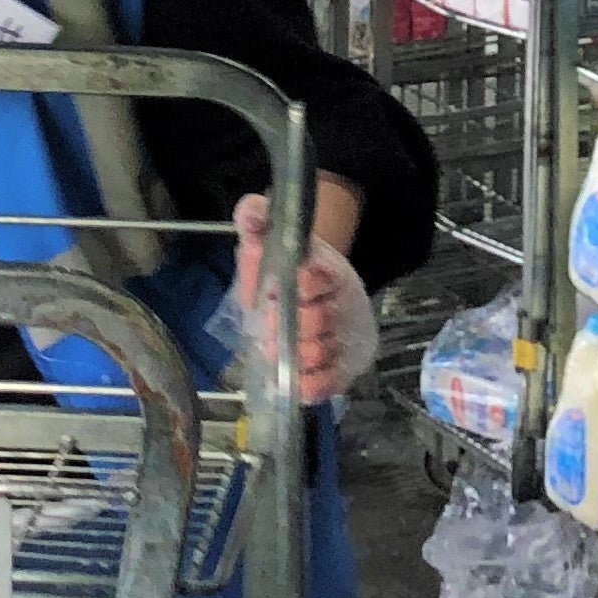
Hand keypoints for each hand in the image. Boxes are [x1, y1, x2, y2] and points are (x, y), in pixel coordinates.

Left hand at [231, 191, 377, 402]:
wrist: (311, 290)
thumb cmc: (286, 268)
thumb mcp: (269, 242)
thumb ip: (257, 222)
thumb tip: (250, 211)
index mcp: (329, 270)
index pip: (316, 279)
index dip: (293, 289)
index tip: (271, 295)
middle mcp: (345, 304)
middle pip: (318, 322)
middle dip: (287, 326)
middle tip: (269, 325)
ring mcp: (347, 337)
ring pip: (321, 354)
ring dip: (293, 355)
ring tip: (279, 347)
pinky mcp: (345, 368)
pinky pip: (330, 384)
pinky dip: (309, 385)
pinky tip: (293, 379)